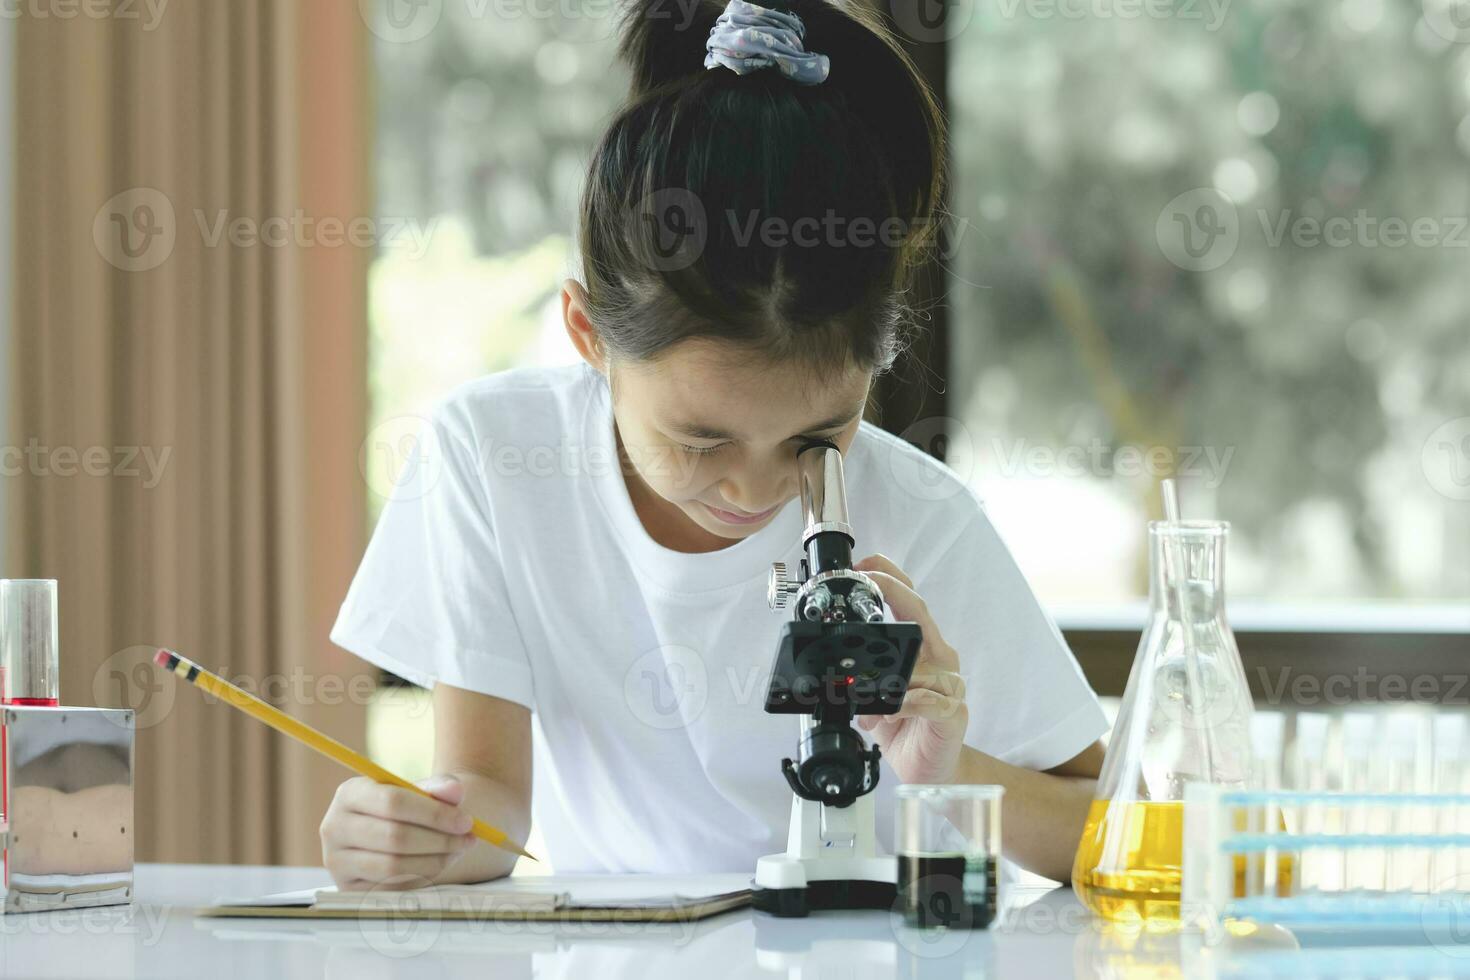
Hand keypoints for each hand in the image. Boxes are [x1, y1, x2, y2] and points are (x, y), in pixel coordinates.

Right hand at [320, 774, 477, 889]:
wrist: (386, 830)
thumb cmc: (406, 808)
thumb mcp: (419, 791)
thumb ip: (439, 787)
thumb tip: (455, 791)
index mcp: (349, 793)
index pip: (393, 802)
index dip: (434, 814)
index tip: (466, 821)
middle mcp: (334, 826)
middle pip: (394, 837)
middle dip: (439, 840)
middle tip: (468, 839)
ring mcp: (337, 861)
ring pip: (393, 866)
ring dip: (434, 861)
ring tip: (457, 851)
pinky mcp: (348, 888)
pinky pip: (390, 888)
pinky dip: (420, 878)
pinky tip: (437, 865)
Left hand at [853, 554, 968, 784]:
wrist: (927, 768)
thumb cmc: (903, 726)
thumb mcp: (871, 693)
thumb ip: (858, 671)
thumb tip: (825, 659)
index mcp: (920, 646)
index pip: (909, 598)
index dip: (888, 576)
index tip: (863, 566)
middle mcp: (938, 658)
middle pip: (920, 613)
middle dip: (892, 593)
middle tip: (866, 587)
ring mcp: (949, 685)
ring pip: (928, 658)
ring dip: (895, 665)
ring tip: (868, 678)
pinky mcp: (953, 715)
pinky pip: (935, 702)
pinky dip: (912, 702)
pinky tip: (896, 708)